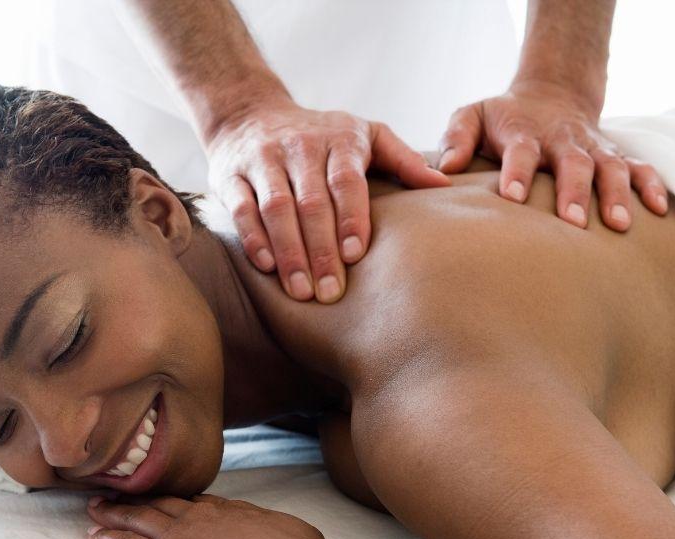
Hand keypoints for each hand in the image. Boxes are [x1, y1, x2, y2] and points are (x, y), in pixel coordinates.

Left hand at [86, 492, 329, 538]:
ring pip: (136, 518)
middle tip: (117, 493)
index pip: (197, 502)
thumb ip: (279, 534)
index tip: (165, 499)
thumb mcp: (297, 535)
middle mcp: (201, 517)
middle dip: (138, 498)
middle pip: (161, 503)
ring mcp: (178, 537)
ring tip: (96, 508)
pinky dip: (107, 538)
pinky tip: (94, 535)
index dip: (177, 501)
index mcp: (232, 510)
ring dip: (114, 512)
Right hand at [206, 99, 449, 302]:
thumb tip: (445, 184)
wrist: (249, 112)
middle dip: (321, 249)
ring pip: (275, 209)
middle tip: (331, 291)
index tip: (356, 255)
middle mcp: (298, 147)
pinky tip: (267, 267)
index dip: (351, 217)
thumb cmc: (321, 134)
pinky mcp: (230, 176)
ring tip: (302, 290)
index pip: (345, 180)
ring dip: (289, 252)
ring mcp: (261, 160)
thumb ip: (403, 159)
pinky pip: (240, 209)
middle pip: (310, 202)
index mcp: (338, 139)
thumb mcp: (365, 134)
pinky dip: (253, 239)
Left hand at [438, 80, 668, 231]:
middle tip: (574, 223)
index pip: (521, 152)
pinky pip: (640, 168)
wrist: (551, 94)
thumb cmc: (503, 118)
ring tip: (618, 225)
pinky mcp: (615, 156)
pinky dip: (653, 186)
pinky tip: (659, 211)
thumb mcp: (472, 115)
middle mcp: (563, 140)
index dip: (518, 173)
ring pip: (611, 168)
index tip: (514, 197)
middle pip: (573, 164)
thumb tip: (445, 167)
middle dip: (574, 192)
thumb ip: (457, 138)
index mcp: (525, 133)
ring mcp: (593, 148)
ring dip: (617, 195)